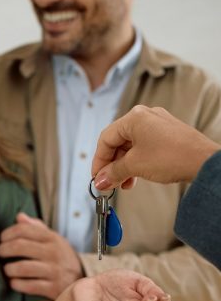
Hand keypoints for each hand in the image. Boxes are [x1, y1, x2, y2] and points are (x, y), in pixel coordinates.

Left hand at [0, 212, 82, 299]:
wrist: (82, 281)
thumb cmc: (59, 257)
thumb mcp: (52, 239)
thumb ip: (35, 227)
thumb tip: (19, 216)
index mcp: (51, 238)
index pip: (23, 229)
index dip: (7, 233)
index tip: (1, 239)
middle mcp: (53, 252)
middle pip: (20, 246)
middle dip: (3, 249)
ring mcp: (54, 271)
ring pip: (22, 268)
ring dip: (9, 269)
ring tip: (7, 269)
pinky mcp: (54, 288)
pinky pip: (29, 286)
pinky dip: (17, 284)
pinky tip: (14, 282)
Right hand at [91, 106, 220, 189]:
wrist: (204, 162)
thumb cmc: (172, 157)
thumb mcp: (135, 166)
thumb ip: (113, 172)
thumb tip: (100, 181)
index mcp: (134, 117)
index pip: (106, 139)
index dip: (99, 160)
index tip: (97, 177)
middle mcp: (145, 116)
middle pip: (118, 142)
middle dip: (112, 165)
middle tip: (108, 183)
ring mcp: (158, 125)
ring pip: (131, 146)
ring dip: (123, 166)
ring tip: (122, 184)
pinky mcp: (167, 135)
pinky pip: (144, 148)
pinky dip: (136, 162)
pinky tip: (135, 177)